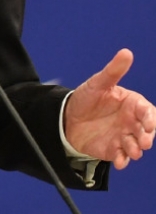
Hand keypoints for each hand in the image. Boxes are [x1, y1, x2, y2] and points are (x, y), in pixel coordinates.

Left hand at [64, 48, 155, 168]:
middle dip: (147, 137)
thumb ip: (114, 70)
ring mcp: (124, 137)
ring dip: (136, 149)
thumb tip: (126, 52)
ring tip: (131, 150)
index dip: (151, 119)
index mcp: (131, 104)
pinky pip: (122, 157)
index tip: (148, 124)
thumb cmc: (86, 97)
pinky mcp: (113, 150)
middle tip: (143, 141)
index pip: (148, 112)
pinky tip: (118, 161)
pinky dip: (122, 160)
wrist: (67, 117)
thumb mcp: (98, 83)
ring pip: (136, 146)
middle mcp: (131, 122)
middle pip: (146, 132)